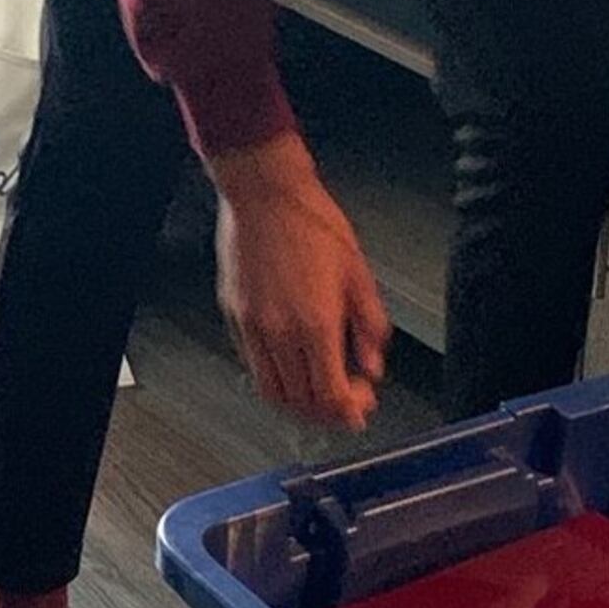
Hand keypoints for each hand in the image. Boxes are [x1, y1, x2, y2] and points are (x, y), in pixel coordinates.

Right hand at [208, 133, 390, 428]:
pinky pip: (254, 366)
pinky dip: (277, 380)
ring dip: (299, 405)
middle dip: (328, 413)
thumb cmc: (312, 224)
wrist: (264, 194)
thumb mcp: (358, 274)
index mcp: (316, 324)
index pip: (331, 395)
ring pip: (273, 392)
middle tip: (347, 405)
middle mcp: (279, 333)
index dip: (350, 411)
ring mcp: (252, 327)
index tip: (363, 405)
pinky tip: (294, 368)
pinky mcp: (234, 317)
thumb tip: (373, 367)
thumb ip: (370, 327)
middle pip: (301, 402)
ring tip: (319, 394)